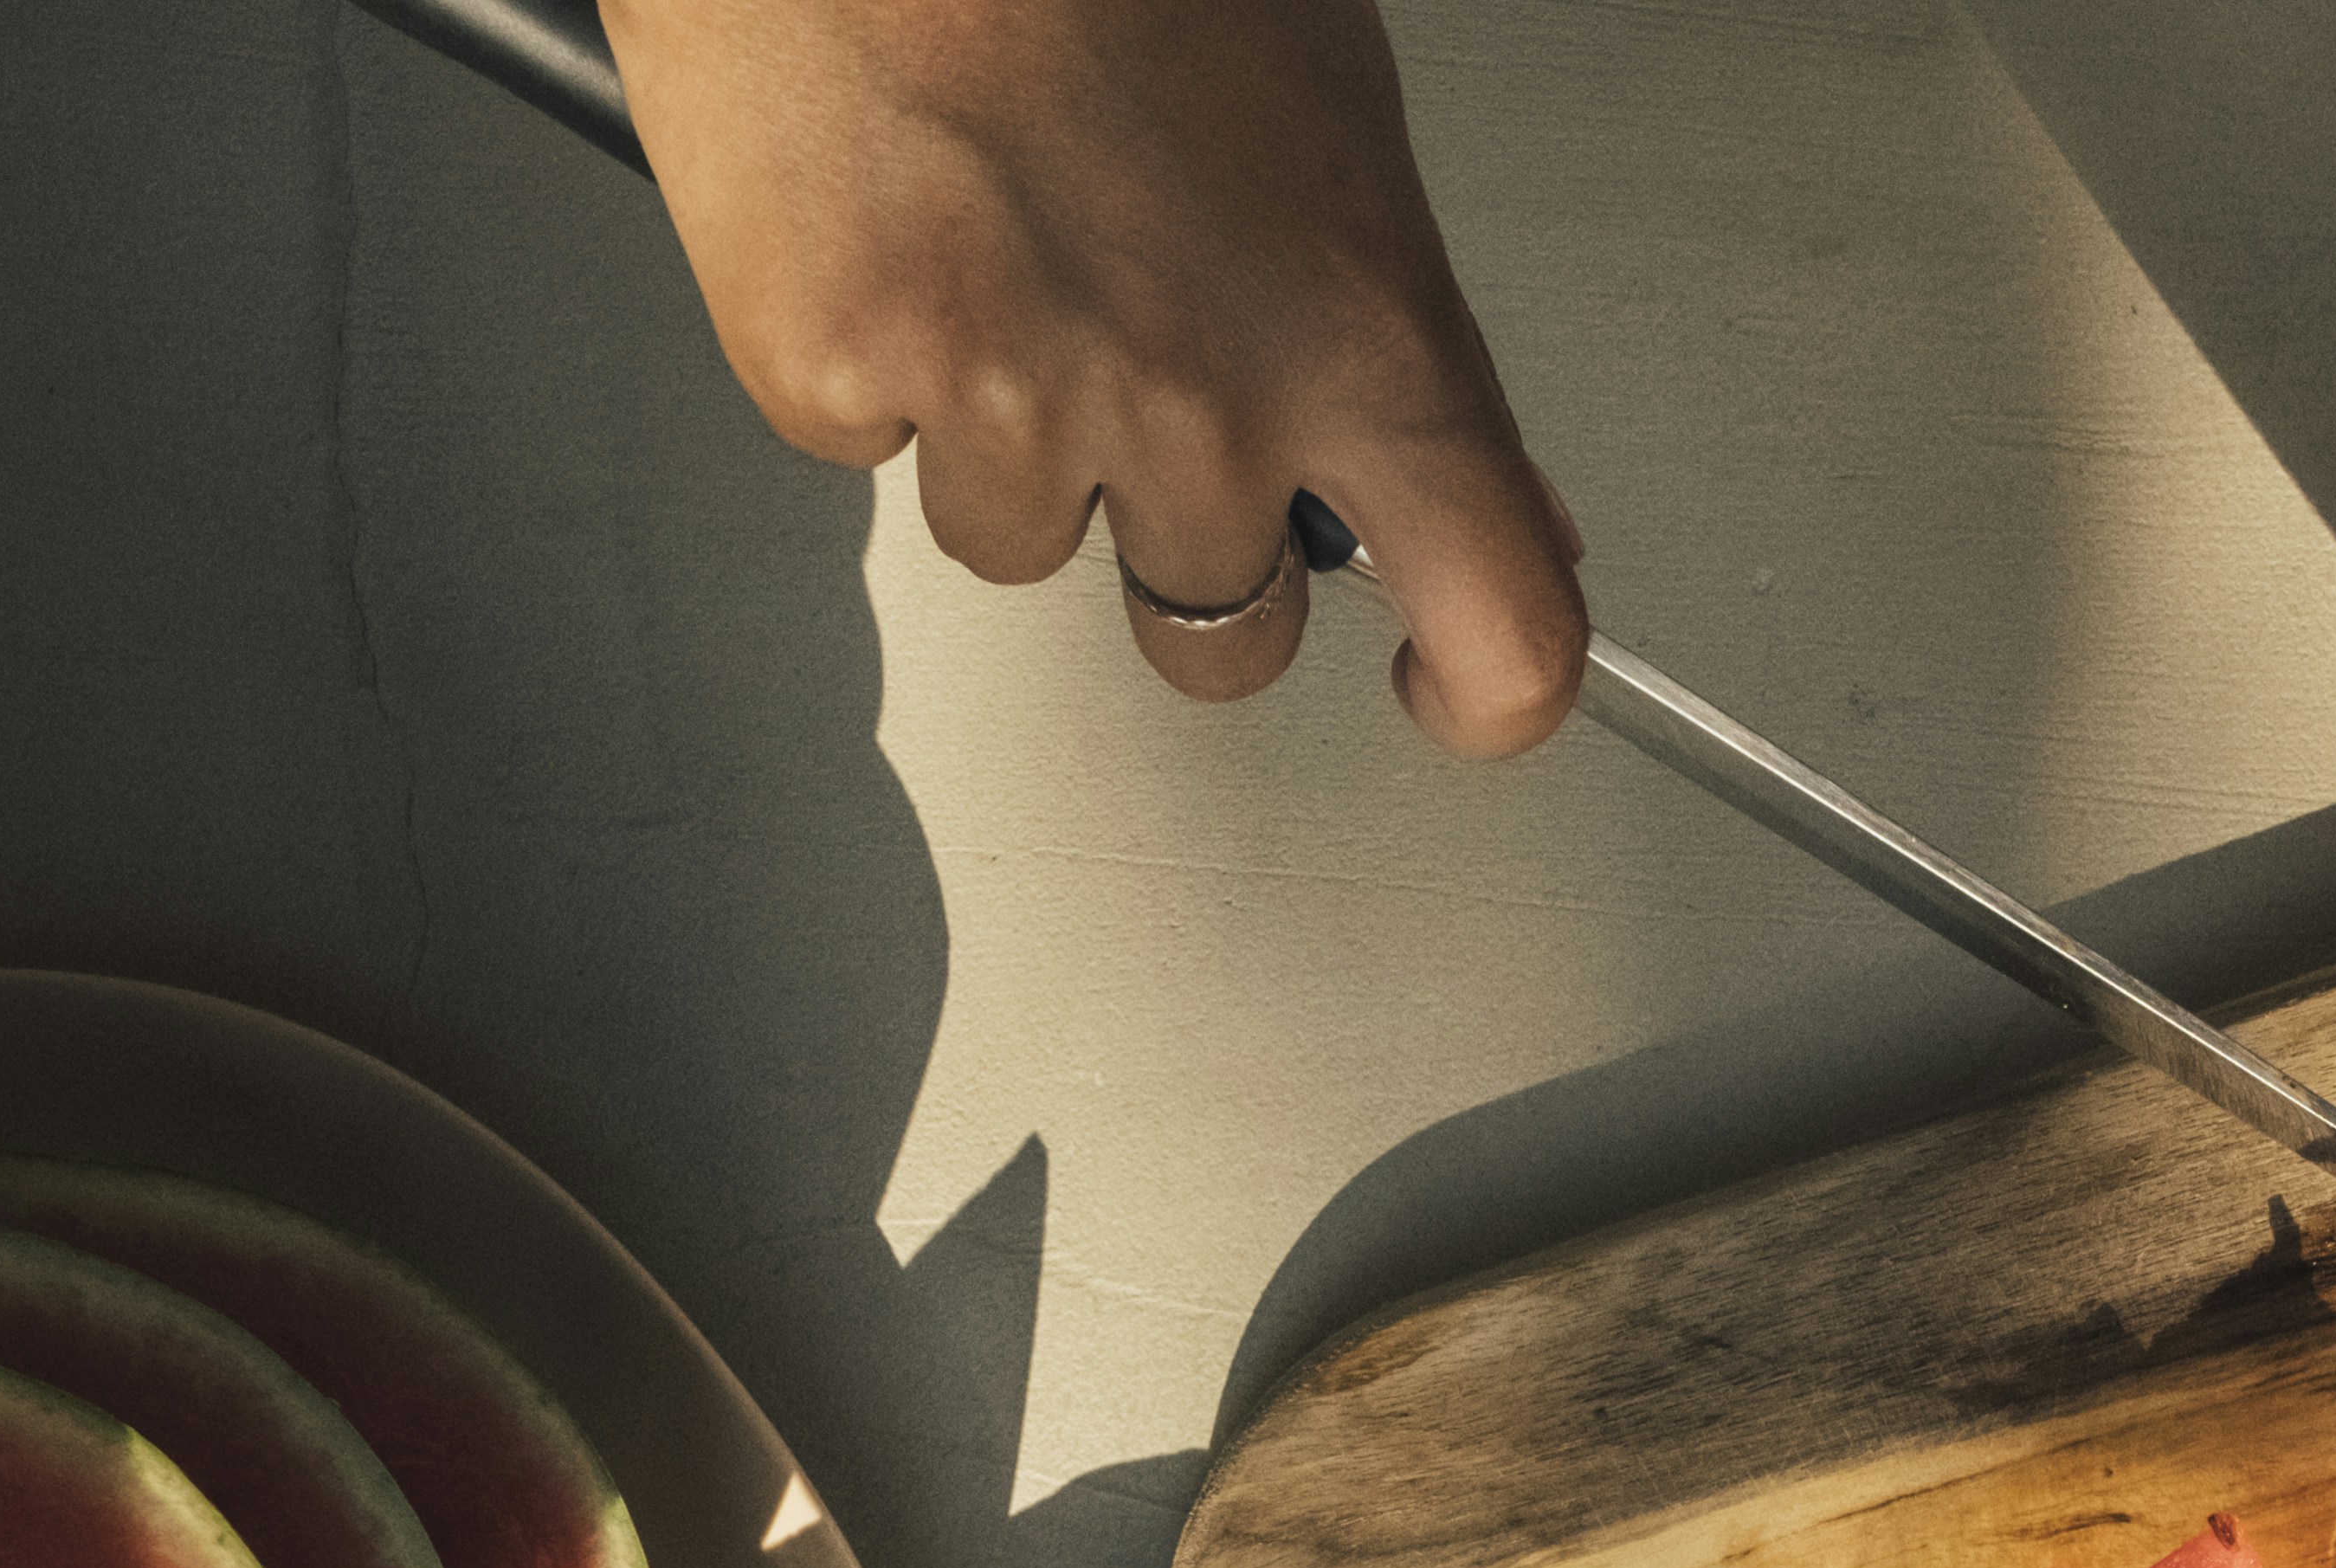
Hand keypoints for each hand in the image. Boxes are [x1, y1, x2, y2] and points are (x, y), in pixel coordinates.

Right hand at [604, 0, 1585, 753]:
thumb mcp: (1328, 109)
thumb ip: (1387, 322)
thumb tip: (1462, 474)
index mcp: (1356, 332)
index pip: (1501, 627)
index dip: (1481, 691)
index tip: (1444, 685)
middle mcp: (1193, 402)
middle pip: (1225, 636)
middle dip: (1198, 560)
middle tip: (1153, 411)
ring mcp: (1003, 408)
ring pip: (1026, 545)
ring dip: (1016, 444)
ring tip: (998, 247)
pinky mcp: (834, 380)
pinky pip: (869, 449)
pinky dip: (871, 359)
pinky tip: (890, 221)